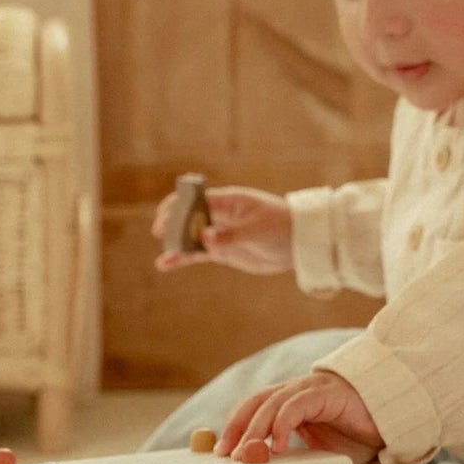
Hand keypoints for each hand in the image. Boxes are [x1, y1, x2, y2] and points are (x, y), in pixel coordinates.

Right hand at [152, 185, 293, 274]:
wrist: (299, 244)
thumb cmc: (282, 227)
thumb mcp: (259, 231)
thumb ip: (232, 234)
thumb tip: (205, 237)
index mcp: (228, 200)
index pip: (196, 199)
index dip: (178, 207)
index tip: (167, 219)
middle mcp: (219, 214)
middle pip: (188, 217)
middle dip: (173, 226)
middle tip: (164, 238)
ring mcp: (219, 233)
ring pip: (190, 237)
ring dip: (176, 245)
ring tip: (165, 258)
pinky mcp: (221, 251)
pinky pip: (197, 253)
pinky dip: (183, 258)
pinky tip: (166, 264)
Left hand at [217, 371, 382, 463]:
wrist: (391, 421)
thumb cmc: (356, 435)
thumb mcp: (317, 453)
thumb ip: (292, 460)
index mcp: (290, 403)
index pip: (252, 408)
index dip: (234, 426)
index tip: (221, 451)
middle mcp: (296, 392)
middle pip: (255, 403)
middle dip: (238, 428)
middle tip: (227, 454)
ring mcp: (311, 390)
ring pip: (272, 403)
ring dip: (256, 429)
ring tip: (248, 452)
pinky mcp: (327, 393)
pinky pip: (297, 405)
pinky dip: (284, 424)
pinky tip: (279, 445)